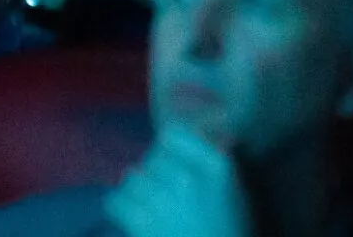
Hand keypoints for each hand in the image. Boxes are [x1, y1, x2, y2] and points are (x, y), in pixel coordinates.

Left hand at [104, 126, 253, 236]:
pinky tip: (133, 219)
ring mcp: (163, 198)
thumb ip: (220, 157)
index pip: (174, 132)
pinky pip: (116, 200)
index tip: (170, 160)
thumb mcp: (237, 194)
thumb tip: (215, 126)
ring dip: (136, 191)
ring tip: (148, 208)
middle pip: (152, 157)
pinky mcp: (141, 221)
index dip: (168, 147)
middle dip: (154, 174)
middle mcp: (188, 176)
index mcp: (217, 166)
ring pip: (132, 176)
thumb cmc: (229, 235)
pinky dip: (120, 209)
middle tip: (163, 195)